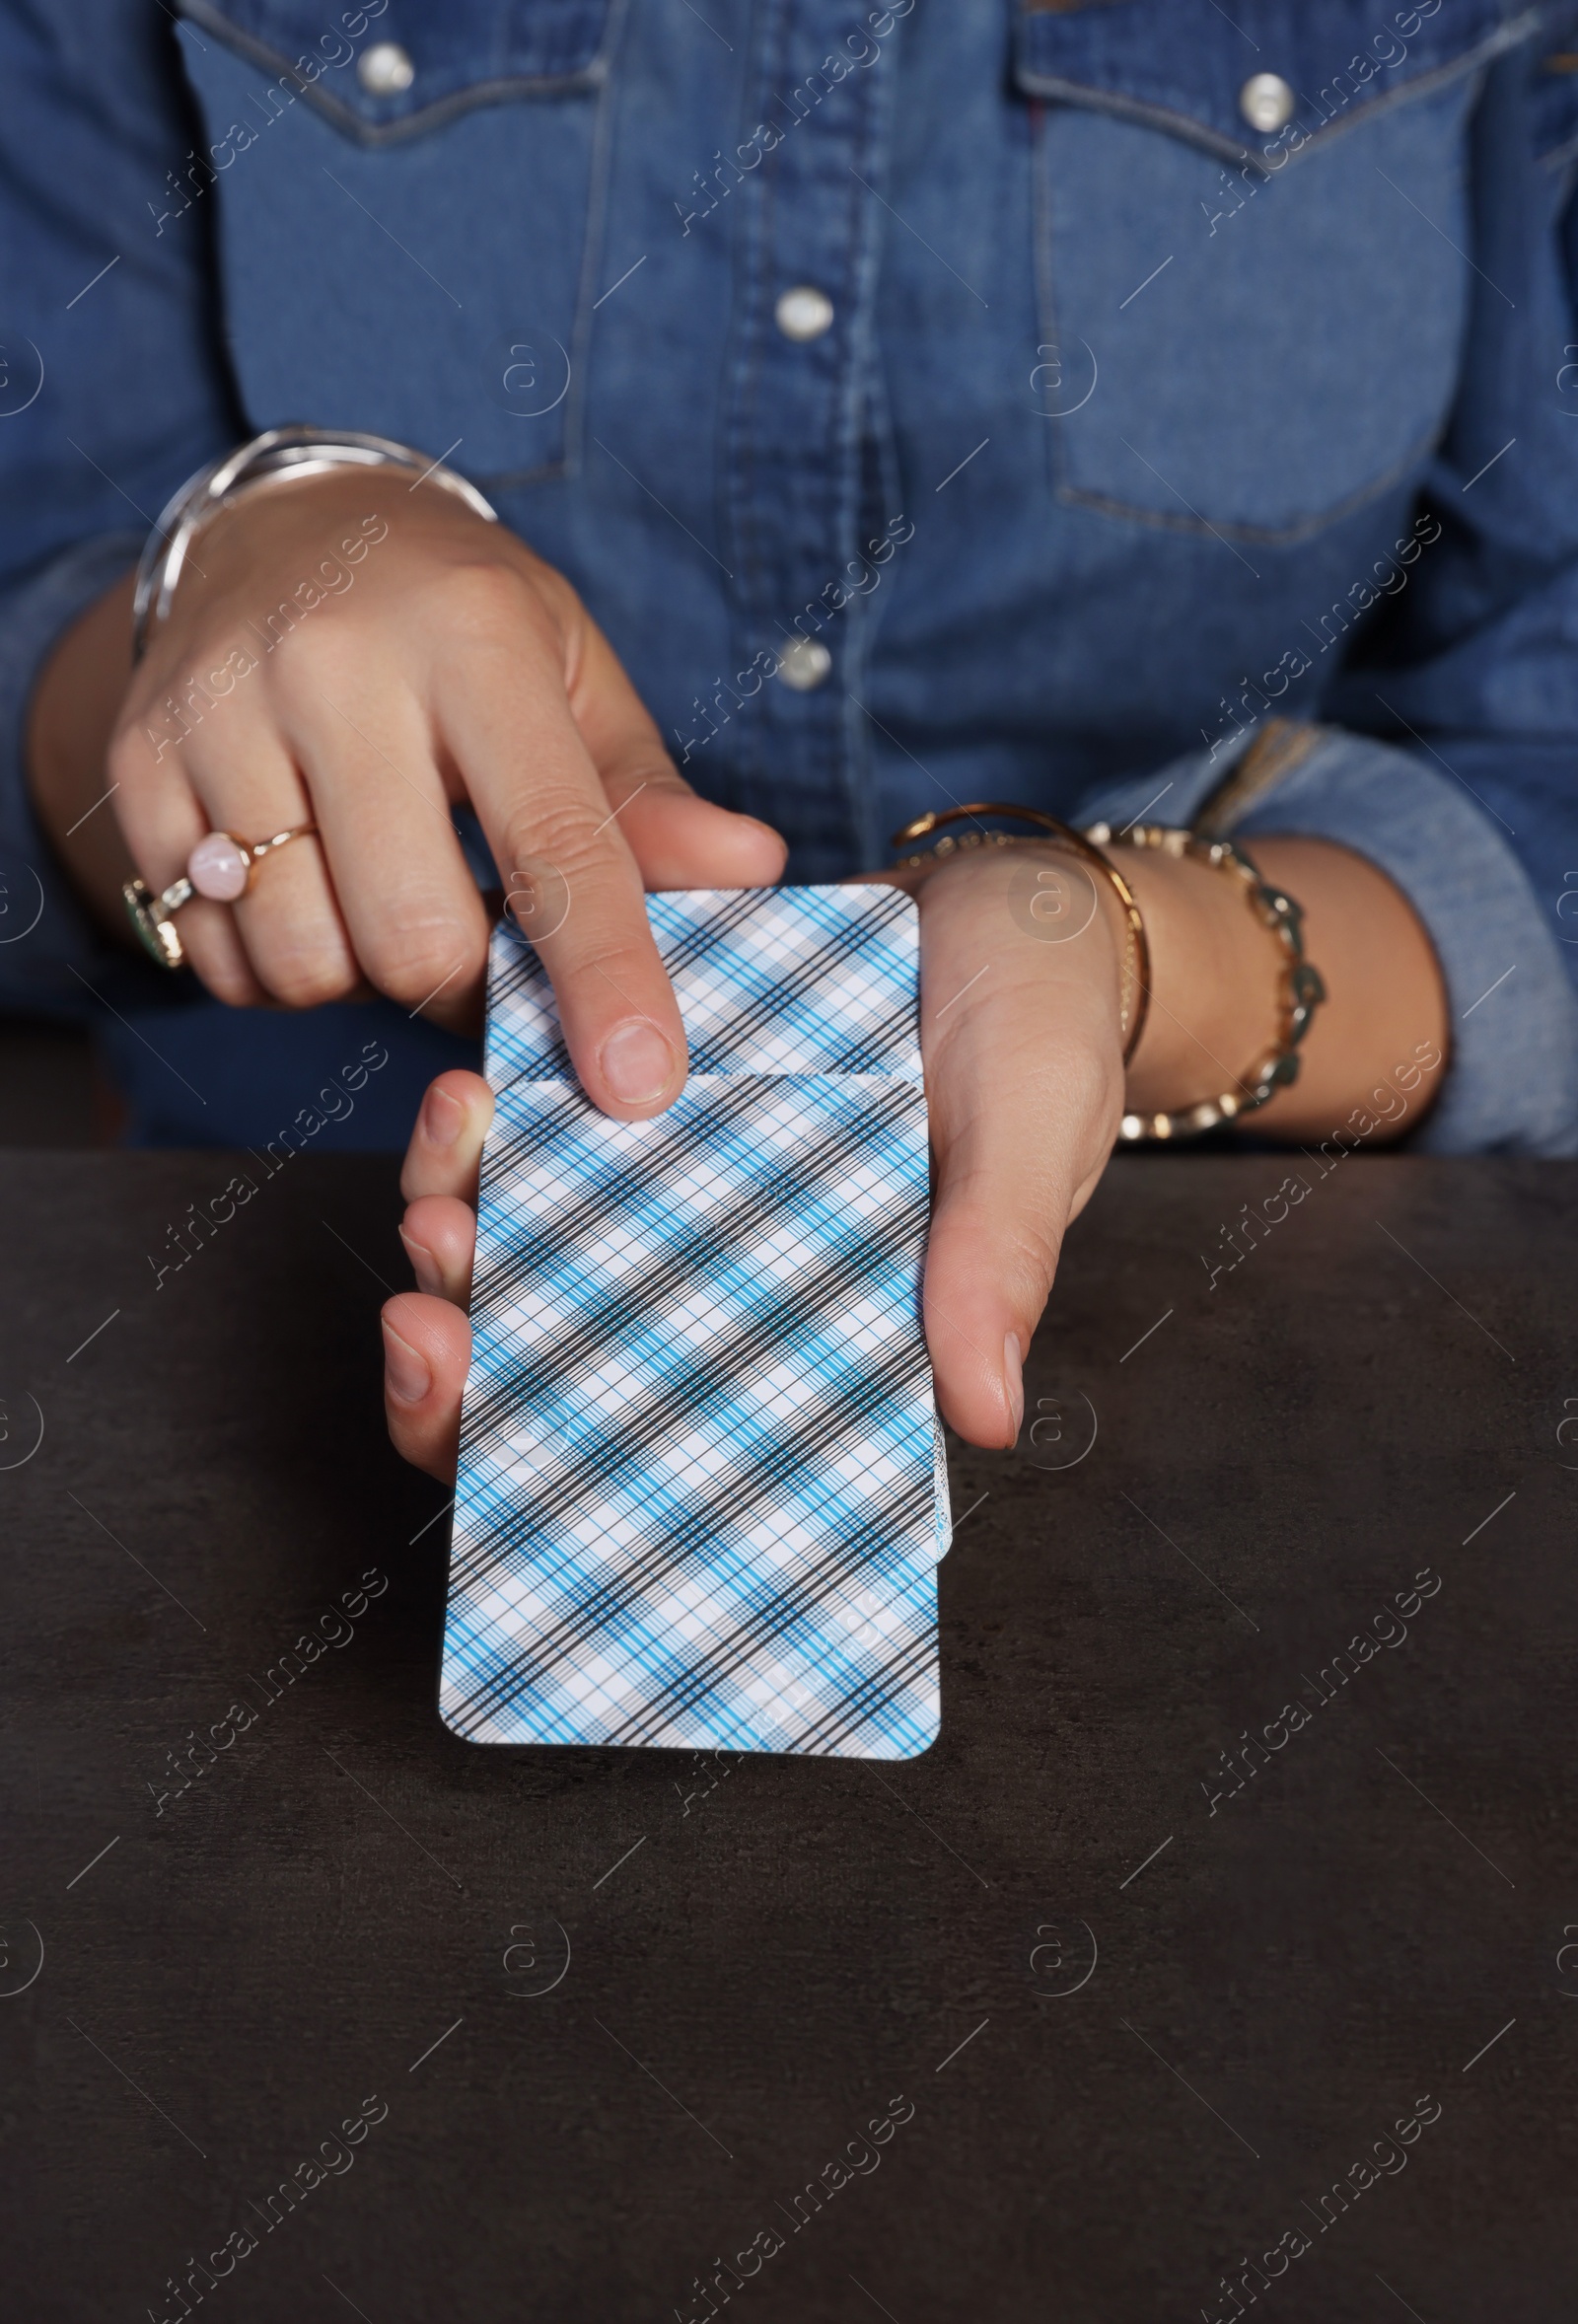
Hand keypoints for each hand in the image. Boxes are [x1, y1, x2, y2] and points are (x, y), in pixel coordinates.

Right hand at [28, 473, 783, 1114]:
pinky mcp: (137, 764)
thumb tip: (749, 871)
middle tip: (473, 930)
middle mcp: (332, 665)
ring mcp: (217, 713)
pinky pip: (216, 955)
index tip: (640, 1081)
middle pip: (414, 937)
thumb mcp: (572, 677)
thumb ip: (647, 795)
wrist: (279, 532)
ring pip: (305, 961)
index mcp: (472, 638)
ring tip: (376, 890)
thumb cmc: (456, 623)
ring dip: (360, 976)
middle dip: (460, 980)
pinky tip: (298, 885)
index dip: (604, 976)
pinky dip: (272, 964)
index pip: (553, 843)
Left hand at [381, 847, 1130, 1475]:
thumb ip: (1000, 1258)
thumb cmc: (1047, 1029)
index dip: (548, 1451)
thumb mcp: (1035, 1130)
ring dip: (462, 1212)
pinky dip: (502, 1113)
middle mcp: (722, 1279)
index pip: (672, 1442)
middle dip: (463, 1344)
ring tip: (454, 1139)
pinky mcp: (645, 1083)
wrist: (1011, 895)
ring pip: (529, 1240)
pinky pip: (549, 1115)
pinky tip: (479, 1082)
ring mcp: (673, 1184)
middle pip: (558, 1360)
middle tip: (436, 1269)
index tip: (473, 1387)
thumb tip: (987, 1417)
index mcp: (814, 1330)